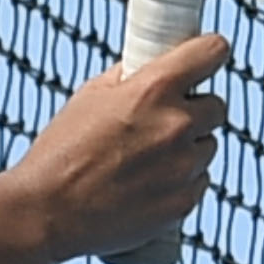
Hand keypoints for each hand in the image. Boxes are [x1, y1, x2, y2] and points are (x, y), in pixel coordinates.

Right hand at [7, 30, 227, 263]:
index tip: (207, 57)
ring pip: (207, 146)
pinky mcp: (185, 201)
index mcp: (154, 88)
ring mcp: (184, 166)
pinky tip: (147, 186)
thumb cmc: (62, 151)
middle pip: (216, 106)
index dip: (210, 52)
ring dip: (188, 148)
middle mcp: (177, 124)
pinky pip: (198, 180)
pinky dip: (181, 181)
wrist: (47, 212)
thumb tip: (152, 64)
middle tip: (164, 121)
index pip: (213, 51)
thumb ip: (130, 76)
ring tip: (146, 160)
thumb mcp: (90, 96)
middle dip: (195, 110)